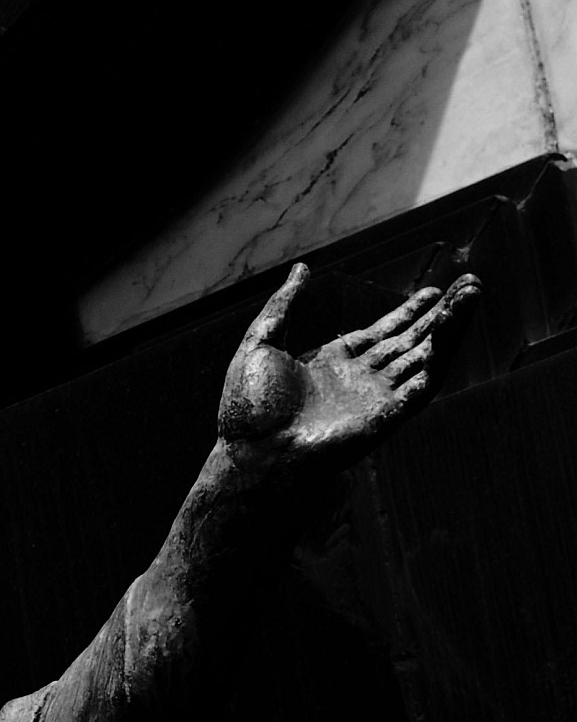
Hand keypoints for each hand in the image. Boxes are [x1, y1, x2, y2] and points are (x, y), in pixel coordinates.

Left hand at [216, 263, 477, 479]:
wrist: (254, 453)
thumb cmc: (248, 406)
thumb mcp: (261, 341)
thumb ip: (283, 304)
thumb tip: (301, 268)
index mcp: (333, 363)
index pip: (383, 333)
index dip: (409, 312)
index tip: (434, 291)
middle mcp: (359, 379)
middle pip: (411, 341)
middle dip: (441, 313)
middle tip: (471, 282)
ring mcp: (375, 397)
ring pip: (425, 356)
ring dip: (451, 327)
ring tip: (473, 293)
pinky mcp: (387, 415)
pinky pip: (421, 383)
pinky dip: (440, 355)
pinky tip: (453, 328)